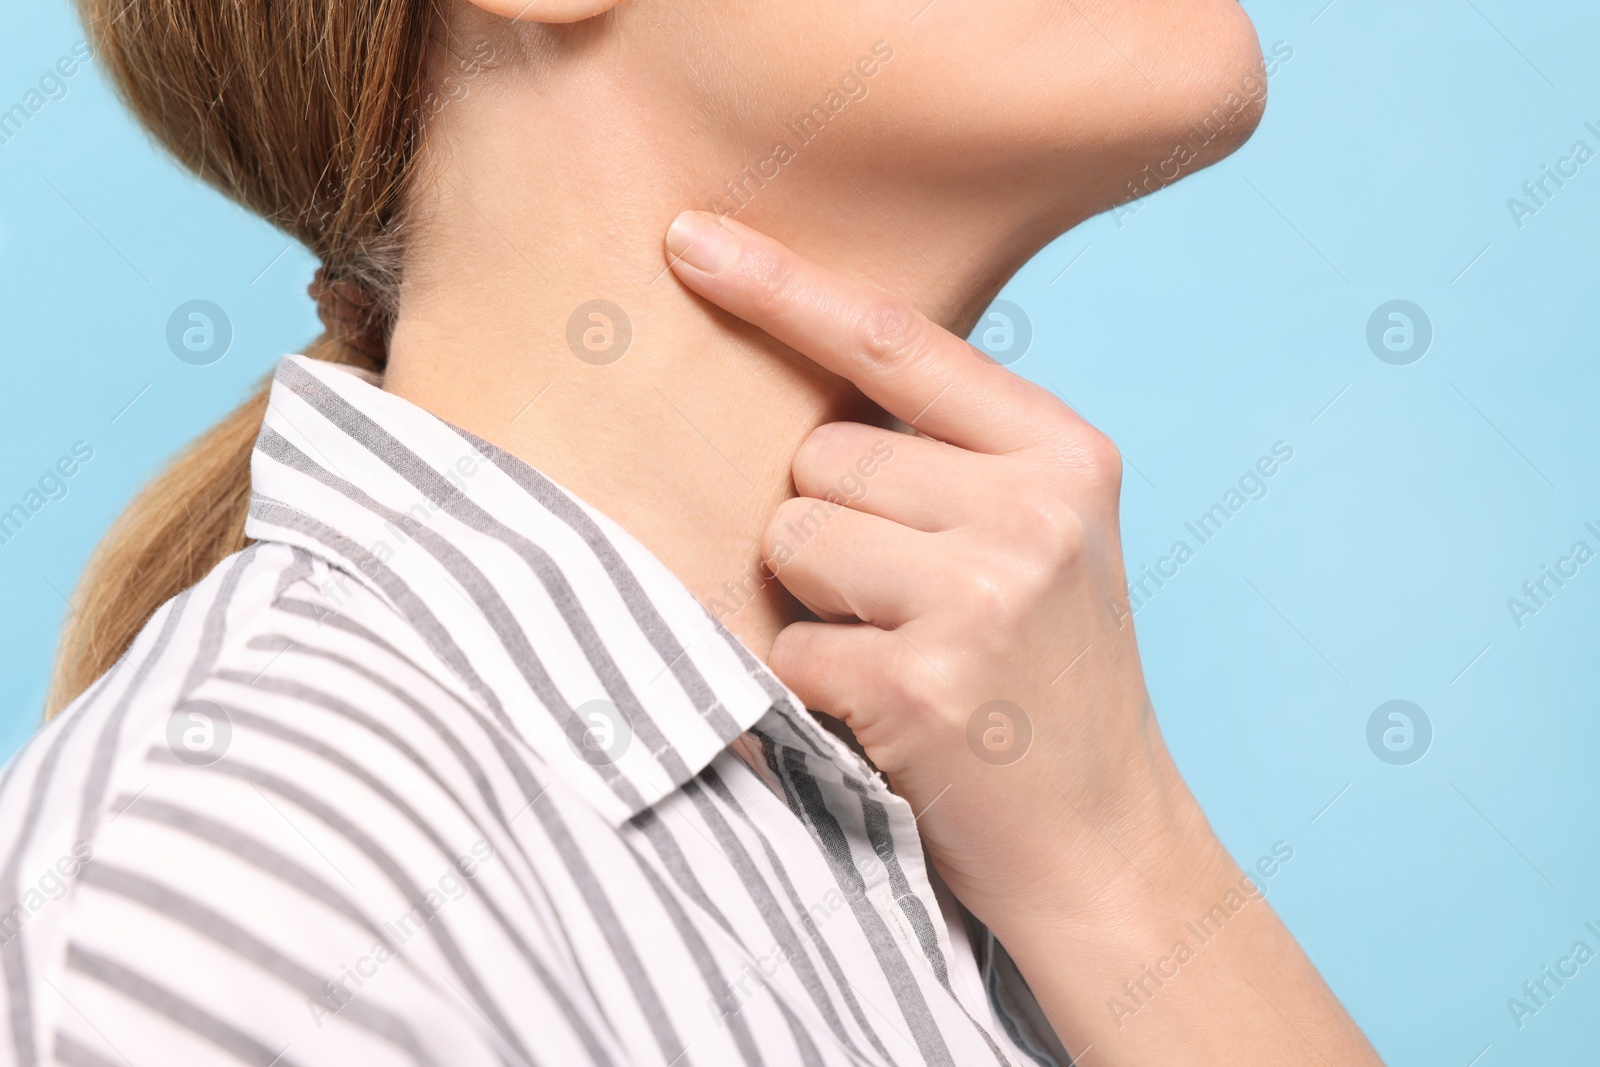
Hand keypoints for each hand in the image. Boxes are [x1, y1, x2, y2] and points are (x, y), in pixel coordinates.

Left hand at [665, 211, 1383, 1065]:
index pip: (894, 341)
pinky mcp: (921, 680)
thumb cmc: (1046, 678)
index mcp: (1063, 452)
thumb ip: (951, 450)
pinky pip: (790, 641)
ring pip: (792, 534)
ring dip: (816, 600)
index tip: (692, 239)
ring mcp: (981, 593)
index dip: (782, 287)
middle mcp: (1032, 508)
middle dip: (828, 520)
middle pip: (822, 454)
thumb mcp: (1040, 534)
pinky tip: (891, 715)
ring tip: (903, 651)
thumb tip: (799, 381)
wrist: (1104, 838)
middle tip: (908, 601)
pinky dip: (816, 683)